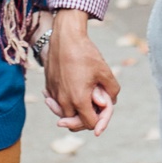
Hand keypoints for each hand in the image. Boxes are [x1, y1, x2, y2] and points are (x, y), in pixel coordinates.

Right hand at [42, 8, 120, 134]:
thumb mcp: (105, 71)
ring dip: (73, 113)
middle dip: (85, 120)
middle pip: (74, 123)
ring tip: (82, 105)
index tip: (103, 113)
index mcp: (79, 100)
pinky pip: (56, 103)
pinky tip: (70, 95)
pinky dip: (63, 104)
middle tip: (93, 110)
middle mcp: (64, 100)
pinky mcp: (48, 87)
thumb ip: (112, 90)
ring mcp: (54, 94)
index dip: (100, 122)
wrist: (65, 38)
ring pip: (63, 114)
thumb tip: (112, 101)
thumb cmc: (85, 54)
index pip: (90, 124)